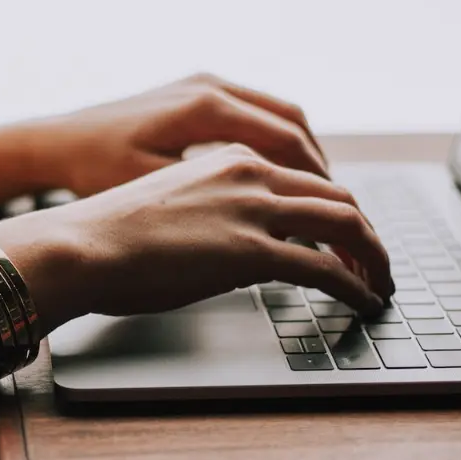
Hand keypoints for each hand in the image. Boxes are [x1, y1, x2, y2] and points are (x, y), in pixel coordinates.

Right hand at [0, 143, 392, 334]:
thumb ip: (215, 214)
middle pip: (337, 196)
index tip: (345, 236)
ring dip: (372, 256)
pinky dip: (355, 285)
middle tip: (376, 261)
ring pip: (345, 223)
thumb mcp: (172, 206)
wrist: (80, 244)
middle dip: (366, 233)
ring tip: (380, 283)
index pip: (305, 178)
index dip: (335, 209)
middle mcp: (250, 173)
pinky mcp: (252, 251)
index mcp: (230, 158)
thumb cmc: (109, 234)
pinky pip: (326, 268)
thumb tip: (235, 248)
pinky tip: (363, 301)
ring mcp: (253, 209)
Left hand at [31, 73, 329, 196]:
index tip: (334, 213)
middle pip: (291, 123)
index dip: (317, 181)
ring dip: (300, 153)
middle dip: (319, 167)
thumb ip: (215, 201)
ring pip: (276, 114)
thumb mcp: (155, 190)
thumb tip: (271, 225)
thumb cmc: (95, 170)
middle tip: (336, 207)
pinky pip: (253, 112)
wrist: (55, 142)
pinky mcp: (193, 92)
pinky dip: (275, 142)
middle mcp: (210, 86)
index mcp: (205, 107)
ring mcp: (202, 84)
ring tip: (315, 194)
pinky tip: (276, 174)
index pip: (287, 141)